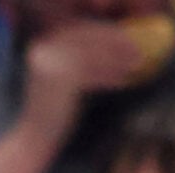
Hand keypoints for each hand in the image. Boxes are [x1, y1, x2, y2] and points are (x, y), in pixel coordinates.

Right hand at [21, 20, 149, 132]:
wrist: (35, 140)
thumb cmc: (56, 112)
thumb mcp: (68, 79)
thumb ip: (83, 59)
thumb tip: (117, 45)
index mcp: (44, 45)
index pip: (81, 30)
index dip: (108, 33)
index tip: (129, 38)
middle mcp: (44, 49)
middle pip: (88, 38)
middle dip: (116, 42)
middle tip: (139, 51)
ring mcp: (50, 62)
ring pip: (92, 54)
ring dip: (118, 58)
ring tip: (137, 65)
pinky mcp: (60, 78)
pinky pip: (92, 72)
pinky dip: (111, 75)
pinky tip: (125, 81)